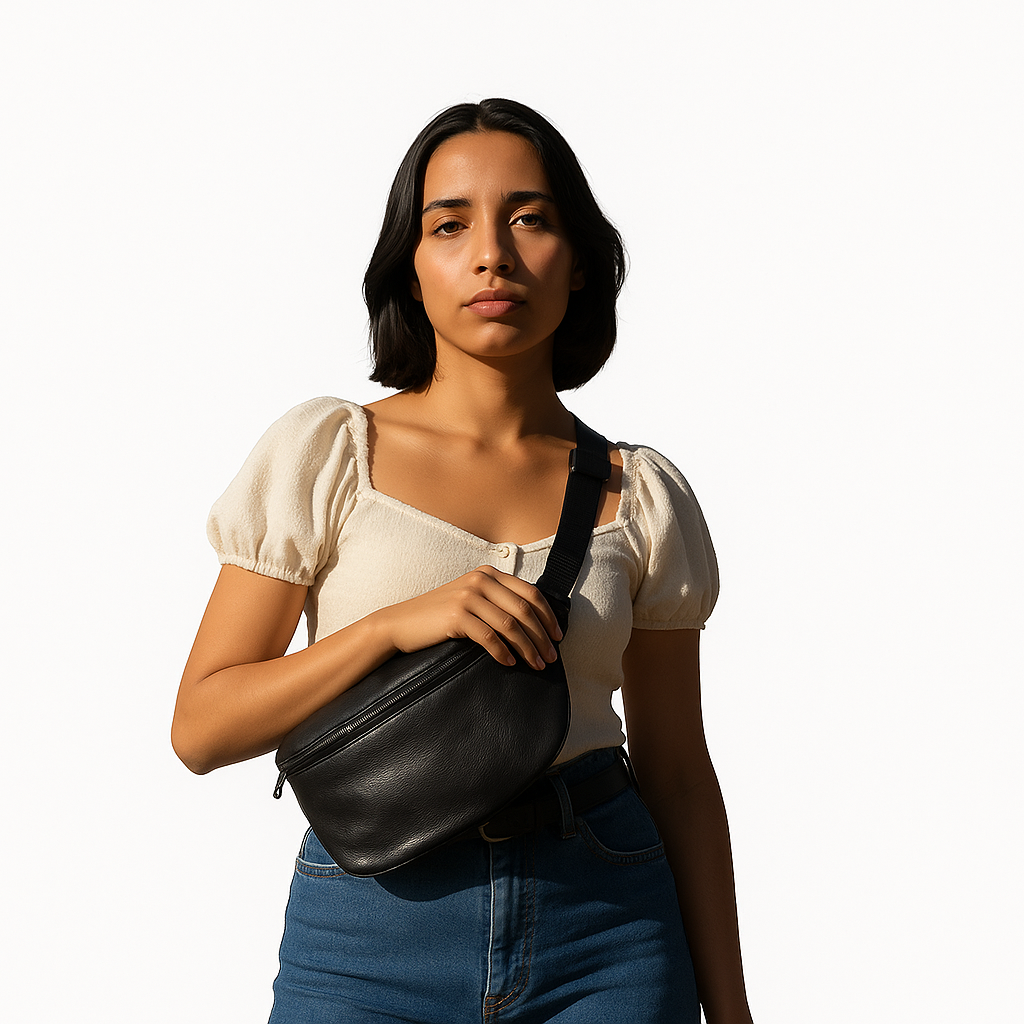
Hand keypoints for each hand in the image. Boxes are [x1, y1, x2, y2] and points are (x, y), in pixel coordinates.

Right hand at [374, 566, 562, 670]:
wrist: (400, 623)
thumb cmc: (438, 616)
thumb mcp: (470, 598)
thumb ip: (496, 600)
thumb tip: (532, 623)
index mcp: (488, 574)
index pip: (530, 593)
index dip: (548, 617)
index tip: (557, 637)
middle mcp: (480, 580)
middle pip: (524, 610)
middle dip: (542, 636)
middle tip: (551, 658)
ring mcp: (468, 597)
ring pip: (510, 626)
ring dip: (528, 648)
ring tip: (536, 665)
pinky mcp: (456, 616)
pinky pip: (489, 638)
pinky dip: (503, 653)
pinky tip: (510, 664)